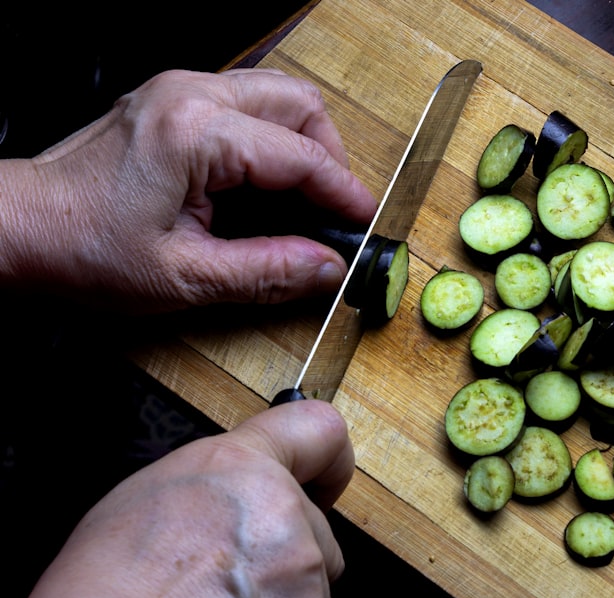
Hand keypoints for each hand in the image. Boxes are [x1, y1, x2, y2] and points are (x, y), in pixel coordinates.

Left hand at [0, 68, 378, 311]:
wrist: (19, 229)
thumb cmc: (82, 249)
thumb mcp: (184, 276)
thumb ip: (268, 271)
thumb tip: (329, 268)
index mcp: (196, 133)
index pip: (301, 155)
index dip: (344, 192)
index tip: (365, 223)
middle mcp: (190, 95)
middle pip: (299, 103)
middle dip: (329, 157)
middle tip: (332, 210)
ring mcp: (177, 90)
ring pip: (275, 96)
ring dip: (302, 143)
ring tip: (302, 200)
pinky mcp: (169, 100)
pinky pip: (244, 104)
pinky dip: (270, 139)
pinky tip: (262, 186)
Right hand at [0, 400, 353, 597]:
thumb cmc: (104, 589)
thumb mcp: (150, 494)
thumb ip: (220, 483)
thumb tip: (239, 494)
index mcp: (240, 465)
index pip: (321, 430)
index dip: (326, 460)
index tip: (322, 479)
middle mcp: (280, 510)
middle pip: (316, 526)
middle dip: (286, 549)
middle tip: (229, 574)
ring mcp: (300, 568)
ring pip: (313, 580)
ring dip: (281, 595)